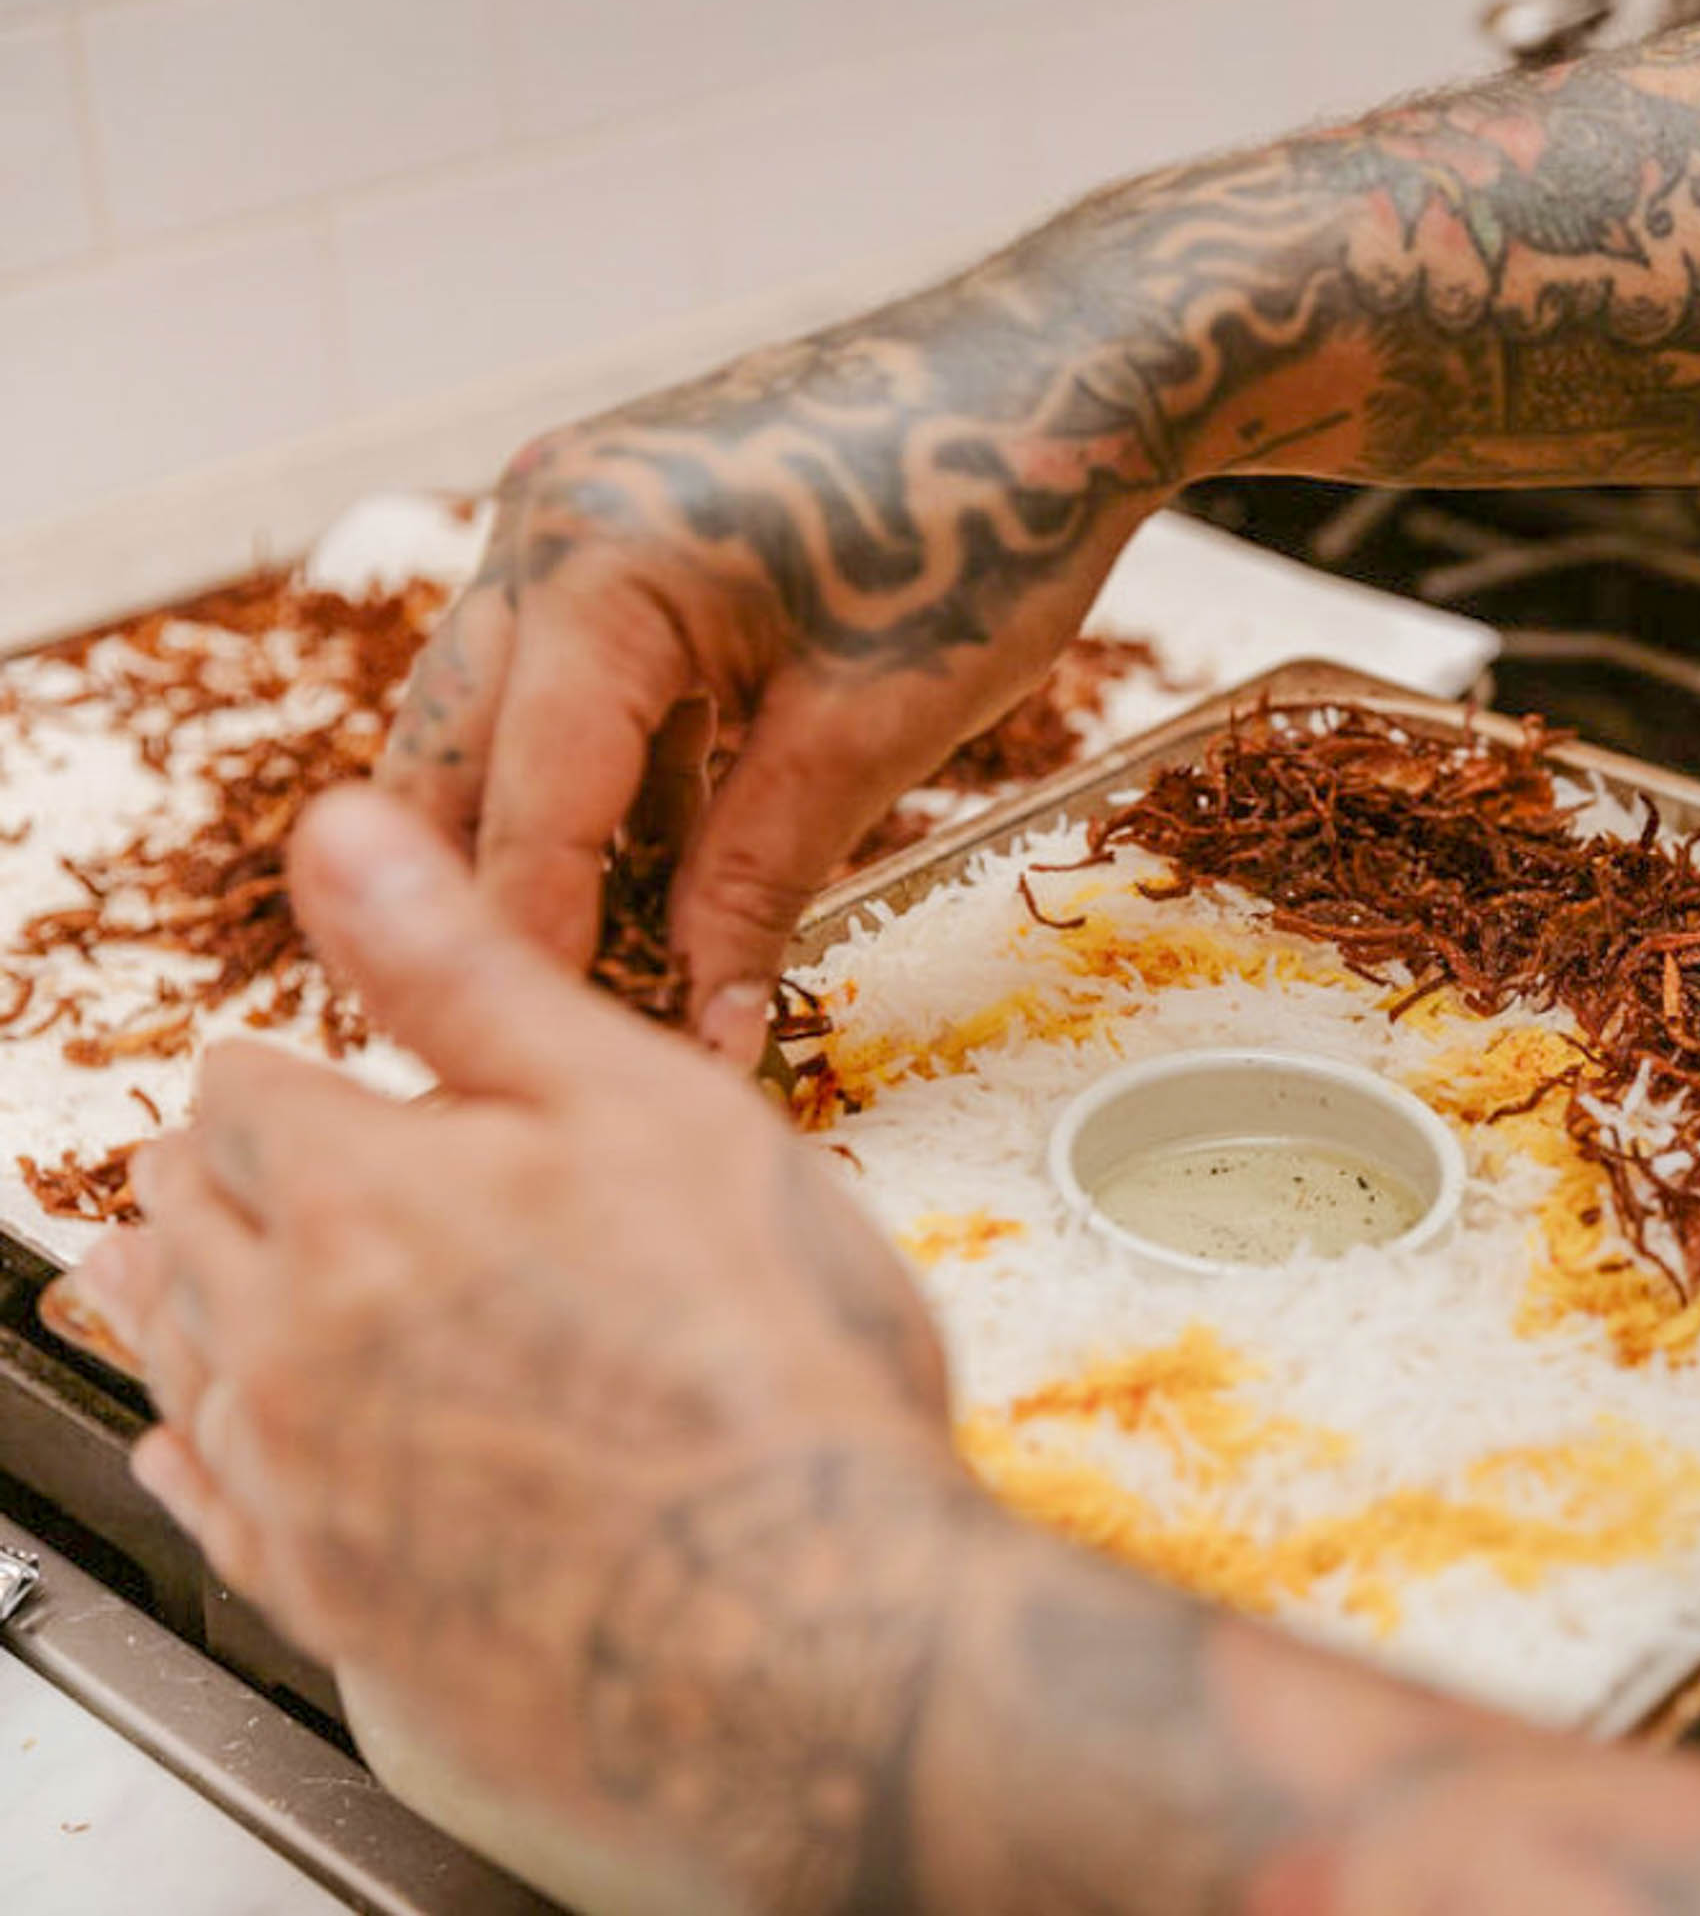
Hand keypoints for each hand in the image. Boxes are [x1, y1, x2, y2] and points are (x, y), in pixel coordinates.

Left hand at [68, 786, 978, 1903]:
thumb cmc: (760, 1367)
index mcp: (358, 1193)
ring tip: (143, 1272)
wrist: (797, 1624)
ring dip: (166, 1301)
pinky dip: (189, 1454)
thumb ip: (471, 972)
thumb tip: (345, 834)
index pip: (248, 1092)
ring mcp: (301, 1479)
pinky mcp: (331, 1601)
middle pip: (184, 1223)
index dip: (278, 1068)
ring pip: (176, 1360)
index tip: (292, 1071)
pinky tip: (189, 1448)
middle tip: (208, 1158)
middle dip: (200, 1176)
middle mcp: (288, 1336)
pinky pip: (210, 1508)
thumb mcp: (643, 1104)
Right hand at [380, 335, 1166, 1057]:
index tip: (524, 1065)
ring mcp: (575, 512)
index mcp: (593, 566)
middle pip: (455, 754)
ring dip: (546, 842)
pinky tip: (664, 878)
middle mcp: (545, 524)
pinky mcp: (625, 525)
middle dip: (482, 896)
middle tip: (509, 1038)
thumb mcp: (867, 734)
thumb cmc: (982, 529)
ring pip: (507, 717)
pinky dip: (609, 778)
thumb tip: (694, 1024)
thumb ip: (753, 883)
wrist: (1059, 375)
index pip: (526, 802)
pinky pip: (579, 676)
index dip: (527, 948)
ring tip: (601, 979)